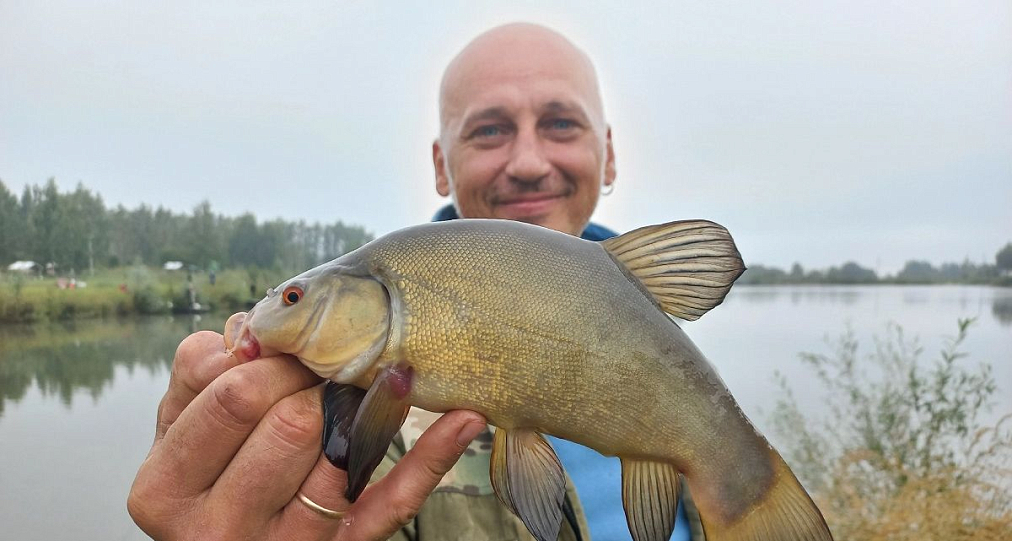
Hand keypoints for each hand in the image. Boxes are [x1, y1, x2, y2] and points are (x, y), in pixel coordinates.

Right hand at [128, 314, 486, 540]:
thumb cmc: (209, 468)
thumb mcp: (184, 426)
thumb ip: (201, 371)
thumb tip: (255, 327)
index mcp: (165, 486)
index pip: (234, 395)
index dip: (273, 359)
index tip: (290, 350)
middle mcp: (213, 529)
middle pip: (291, 422)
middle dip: (317, 380)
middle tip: (326, 370)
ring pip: (339, 457)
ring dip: (367, 406)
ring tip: (374, 383)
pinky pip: (391, 503)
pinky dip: (431, 456)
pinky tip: (463, 418)